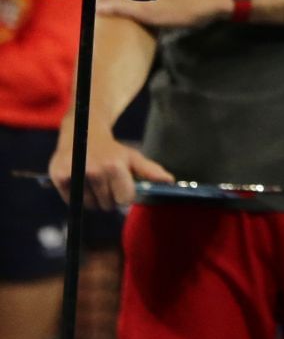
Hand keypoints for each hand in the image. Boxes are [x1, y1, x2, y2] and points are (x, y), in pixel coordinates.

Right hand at [49, 125, 173, 208]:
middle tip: (106, 182)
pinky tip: (80, 182)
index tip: (121, 187)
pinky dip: (77, 197)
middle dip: (109, 198)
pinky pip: (73, 202)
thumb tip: (170, 181)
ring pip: (90, 206)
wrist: (83, 133)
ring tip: (93, 182)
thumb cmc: (112, 150)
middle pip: (107, 204)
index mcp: (115, 166)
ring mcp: (76, 174)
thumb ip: (150, 171)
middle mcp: (95, 171)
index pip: (124, 199)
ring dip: (93, 199)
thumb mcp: (132, 157)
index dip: (124, 195)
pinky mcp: (59, 177)